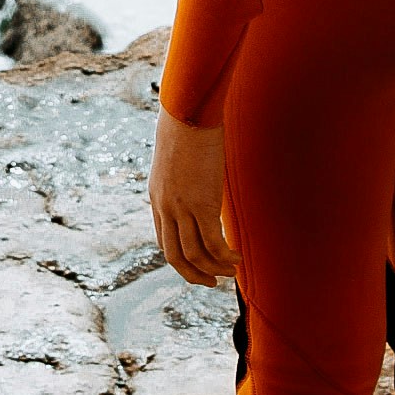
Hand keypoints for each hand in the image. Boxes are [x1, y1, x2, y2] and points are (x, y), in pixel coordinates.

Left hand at [150, 106, 238, 287]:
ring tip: (231, 271)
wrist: (188, 112)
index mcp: (157, 197)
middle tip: (211, 282)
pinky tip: (236, 257)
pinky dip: (225, 256)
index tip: (197, 266)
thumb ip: (185, 175)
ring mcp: (181, 207)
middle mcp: (165, 206)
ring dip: (213, 268)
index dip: (180, 258)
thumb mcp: (179, 158)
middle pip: (174, 255)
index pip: (164, 239)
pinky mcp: (202, 204)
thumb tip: (198, 176)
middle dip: (193, 274)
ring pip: (194, 254)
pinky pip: (212, 243)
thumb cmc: (186, 125)